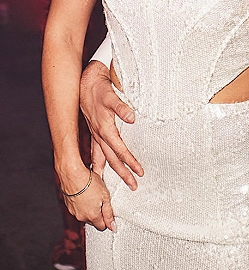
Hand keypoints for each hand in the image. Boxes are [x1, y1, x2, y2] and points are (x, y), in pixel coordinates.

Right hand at [60, 165, 115, 231]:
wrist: (73, 174)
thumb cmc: (89, 182)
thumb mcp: (105, 196)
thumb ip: (109, 213)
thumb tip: (113, 227)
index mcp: (92, 216)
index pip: (102, 227)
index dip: (107, 219)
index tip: (108, 210)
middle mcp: (81, 217)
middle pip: (93, 221)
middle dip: (98, 213)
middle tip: (101, 199)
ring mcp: (73, 211)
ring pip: (85, 214)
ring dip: (89, 208)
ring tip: (92, 194)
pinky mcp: (68, 205)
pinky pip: (77, 208)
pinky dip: (81, 203)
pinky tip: (84, 193)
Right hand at [80, 60, 142, 188]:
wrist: (86, 83)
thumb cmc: (99, 89)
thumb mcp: (111, 96)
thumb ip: (121, 107)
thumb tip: (132, 118)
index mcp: (105, 130)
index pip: (120, 151)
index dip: (130, 162)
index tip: (140, 172)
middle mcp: (99, 135)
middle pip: (111, 160)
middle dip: (123, 174)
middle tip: (134, 186)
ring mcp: (95, 135)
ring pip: (103, 158)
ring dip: (112, 171)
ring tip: (116, 186)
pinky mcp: (94, 132)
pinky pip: (96, 153)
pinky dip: (98, 164)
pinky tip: (98, 172)